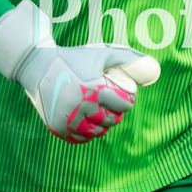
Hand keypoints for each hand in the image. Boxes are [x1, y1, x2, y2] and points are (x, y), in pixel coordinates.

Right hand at [0, 0, 159, 142]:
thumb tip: (154, 67)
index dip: (127, 101)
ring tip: (102, 115)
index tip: (124, 97)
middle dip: (116, 114)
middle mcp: (82, 106)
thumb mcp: (101, 53)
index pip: (124, 104)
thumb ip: (127, 58)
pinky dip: (86, 133)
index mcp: (95, 89)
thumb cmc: (74, 57)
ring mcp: (68, 118)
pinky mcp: (57, 127)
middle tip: (113, 107)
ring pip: (97, 132)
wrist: (38, 66)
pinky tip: (89, 124)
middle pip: (112, 120)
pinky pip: (79, 138)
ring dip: (103, 125)